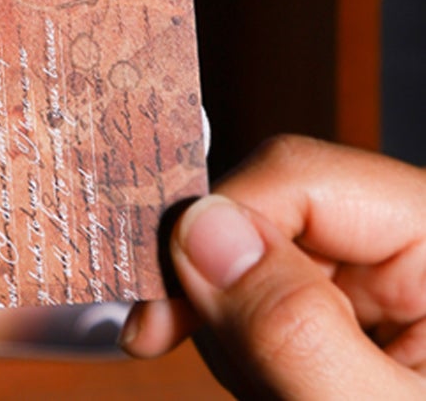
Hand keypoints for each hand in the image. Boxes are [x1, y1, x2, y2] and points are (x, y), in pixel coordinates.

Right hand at [122, 135, 425, 397]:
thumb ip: (297, 330)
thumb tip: (198, 227)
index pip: (297, 178)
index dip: (215, 230)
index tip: (158, 316)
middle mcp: (416, 250)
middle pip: (269, 220)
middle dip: (224, 298)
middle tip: (215, 371)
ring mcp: (391, 296)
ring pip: (257, 271)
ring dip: (237, 340)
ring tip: (277, 398)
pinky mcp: (365, 335)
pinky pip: (274, 318)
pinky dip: (256, 362)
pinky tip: (278, 394)